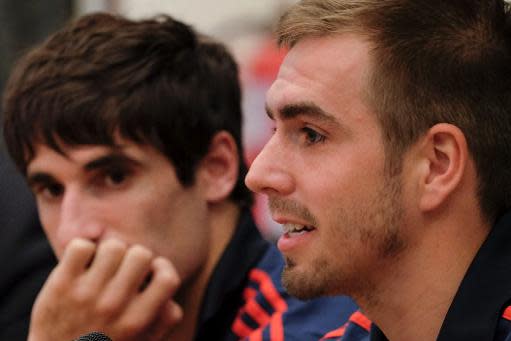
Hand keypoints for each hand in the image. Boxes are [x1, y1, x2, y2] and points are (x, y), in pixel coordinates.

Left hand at [28, 238, 182, 340]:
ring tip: (103, 267)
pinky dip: (83, 250)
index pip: (167, 278)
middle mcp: (112, 306)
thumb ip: (164, 319)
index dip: (162, 268)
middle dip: (135, 257)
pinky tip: (82, 265)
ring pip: (113, 246)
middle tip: (123, 270)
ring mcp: (84, 294)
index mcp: (136, 321)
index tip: (150, 273)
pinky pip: (81, 246)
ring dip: (110, 252)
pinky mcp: (59, 285)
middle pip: (141, 254)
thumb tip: (171, 293)